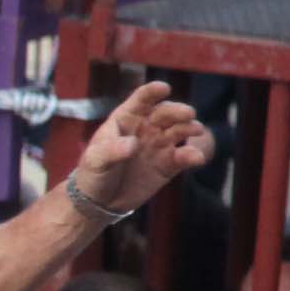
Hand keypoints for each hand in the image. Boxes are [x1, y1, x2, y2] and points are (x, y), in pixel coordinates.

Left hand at [63, 79, 211, 217]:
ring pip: (179, 130)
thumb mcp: (95, 160)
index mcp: (126, 118)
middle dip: (177, 111)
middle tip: (188, 113)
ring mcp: (160, 144)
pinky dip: (192, 155)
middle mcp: (147, 127)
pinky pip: (184, 157)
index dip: (152, 92)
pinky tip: (196, 157)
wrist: (100, 201)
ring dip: (189, 128)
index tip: (163, 88)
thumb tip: (133, 144)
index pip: (141, 100)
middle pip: (165, 113)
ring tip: (196, 130)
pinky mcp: (169, 164)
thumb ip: (111, 150)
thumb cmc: (93, 173)